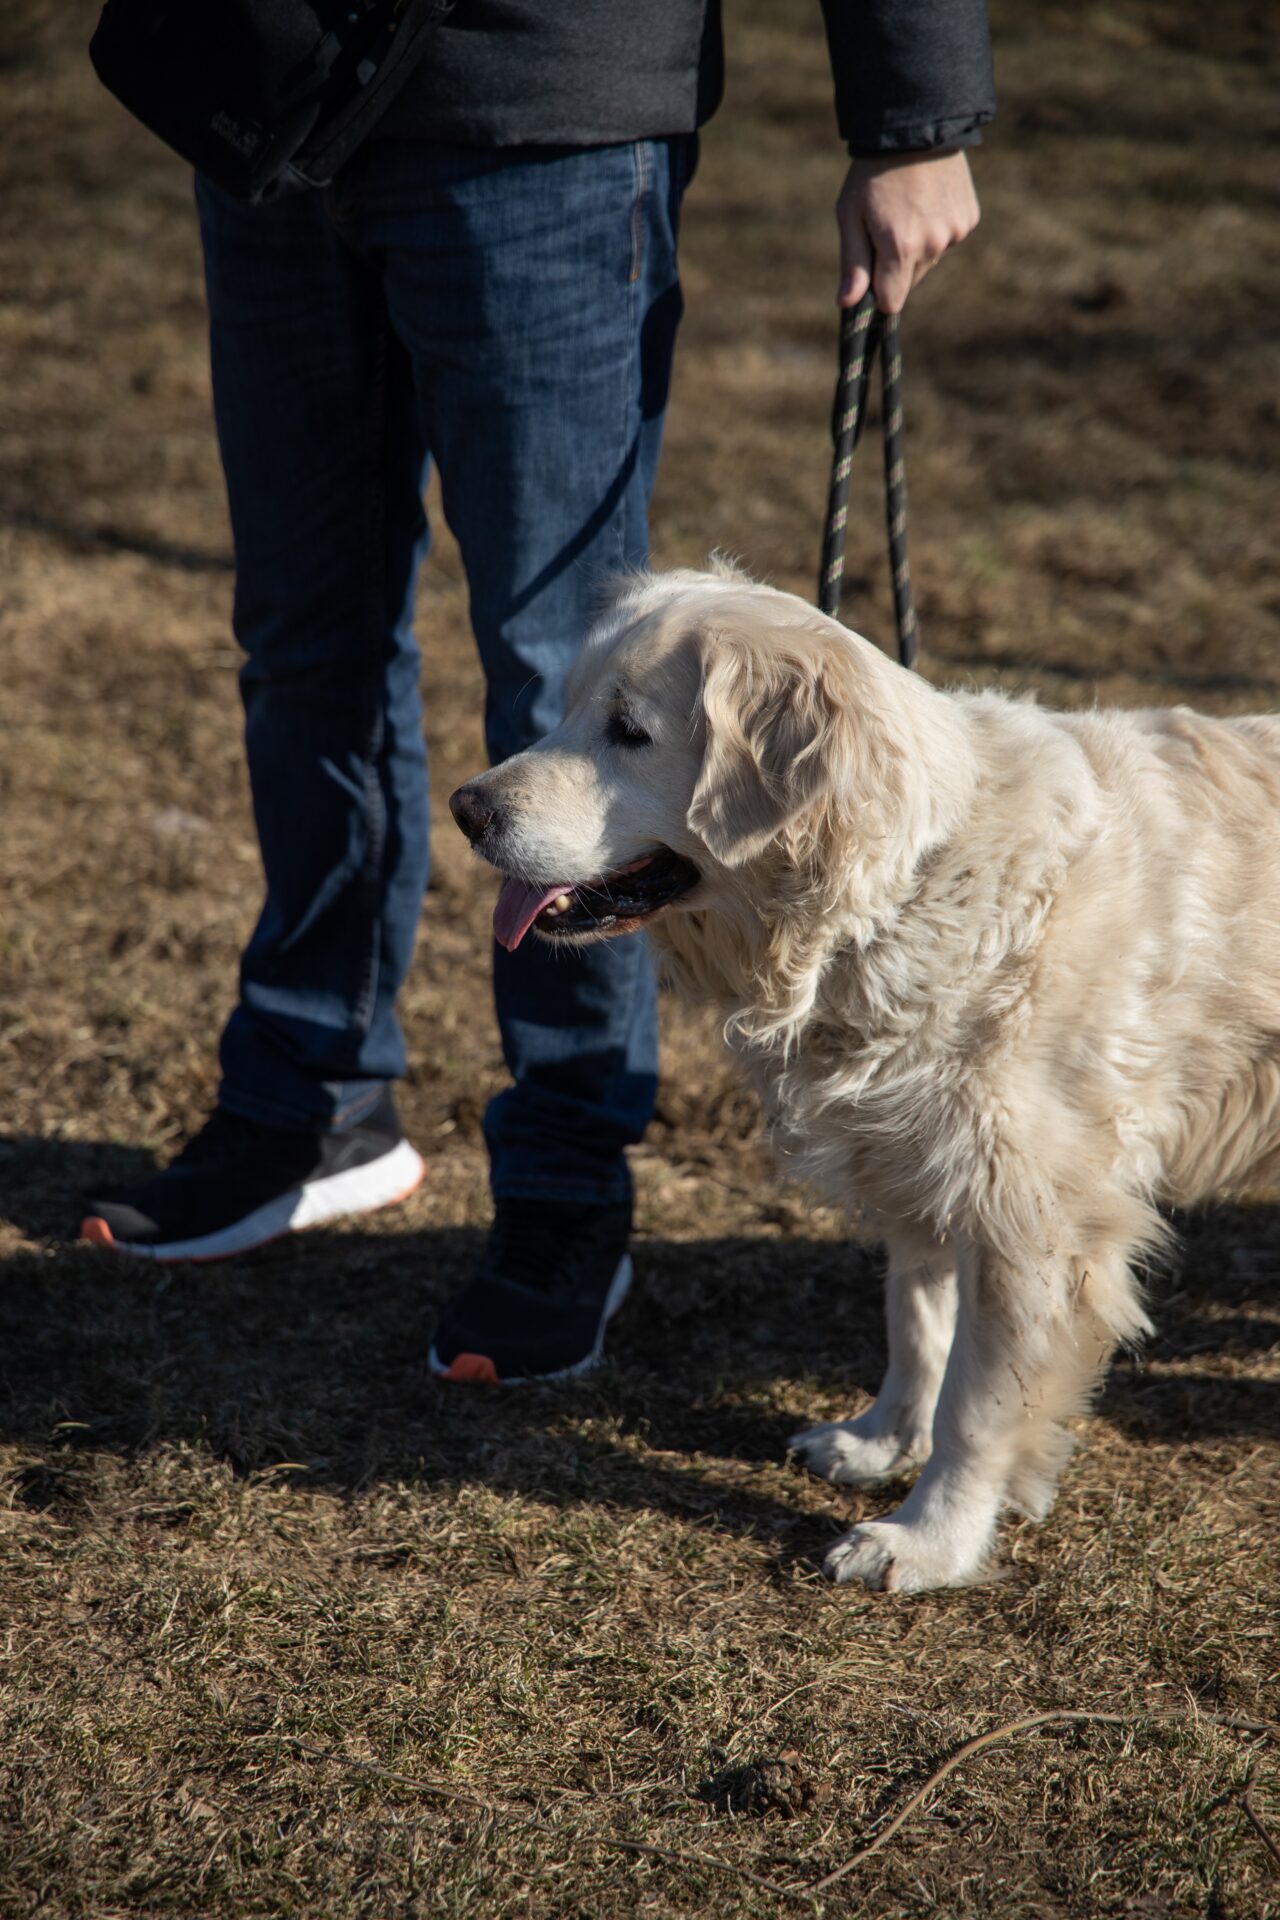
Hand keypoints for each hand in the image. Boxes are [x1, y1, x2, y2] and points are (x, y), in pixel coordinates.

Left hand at [837, 149, 979, 314]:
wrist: (916, 124)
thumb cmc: (873, 173)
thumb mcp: (851, 215)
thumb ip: (853, 263)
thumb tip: (848, 304)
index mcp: (900, 249)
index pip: (892, 302)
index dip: (879, 293)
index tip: (872, 276)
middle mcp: (932, 245)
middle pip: (910, 282)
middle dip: (896, 266)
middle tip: (887, 226)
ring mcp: (955, 232)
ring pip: (930, 260)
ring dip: (919, 246)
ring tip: (909, 208)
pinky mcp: (969, 218)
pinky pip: (949, 238)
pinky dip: (938, 228)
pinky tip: (929, 200)